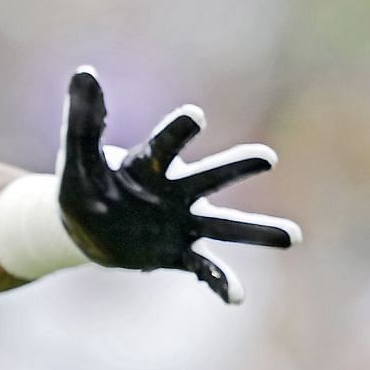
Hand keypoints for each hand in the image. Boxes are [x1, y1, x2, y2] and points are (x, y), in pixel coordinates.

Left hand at [58, 66, 300, 304]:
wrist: (84, 228)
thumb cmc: (84, 185)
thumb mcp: (77, 157)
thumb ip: (83, 120)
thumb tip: (84, 72)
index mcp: (149, 164)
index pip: (166, 144)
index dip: (179, 132)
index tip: (194, 118)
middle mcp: (174, 190)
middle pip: (210, 177)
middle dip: (237, 168)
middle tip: (267, 158)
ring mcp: (181, 222)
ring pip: (224, 226)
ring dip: (257, 231)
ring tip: (293, 237)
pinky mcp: (177, 253)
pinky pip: (205, 268)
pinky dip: (220, 281)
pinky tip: (237, 297)